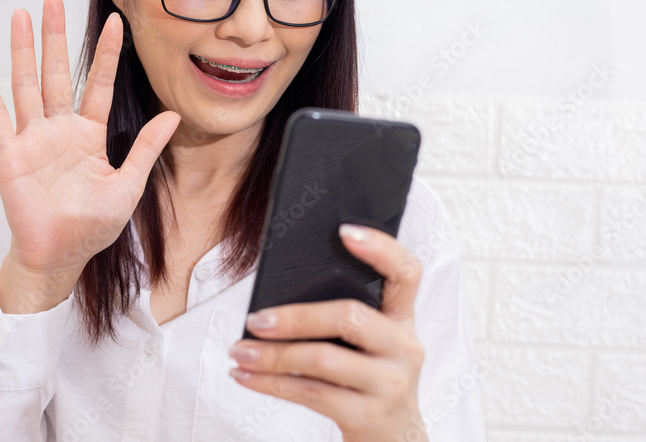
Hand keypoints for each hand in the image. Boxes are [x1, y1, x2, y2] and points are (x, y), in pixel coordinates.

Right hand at [0, 0, 179, 312]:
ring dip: (22, 50)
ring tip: (20, 14)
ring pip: (26, 85)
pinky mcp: (9, 155)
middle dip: (55, 36)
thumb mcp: (128, 184)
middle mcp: (59, 130)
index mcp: (89, 135)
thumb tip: (173, 115)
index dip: (106, 53)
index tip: (116, 21)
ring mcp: (32, 139)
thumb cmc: (93, 224)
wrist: (60, 254)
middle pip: (56, 72)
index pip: (98, 83)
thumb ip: (145, 147)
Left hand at [229, 224, 427, 441]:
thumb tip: (278, 295)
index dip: (381, 248)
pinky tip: (245, 377)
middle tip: (255, 319)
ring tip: (239, 352)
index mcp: (403, 319)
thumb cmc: (368, 380)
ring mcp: (391, 384)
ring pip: (324, 359)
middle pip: (349, 316)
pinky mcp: (369, 416)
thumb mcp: (370, 346)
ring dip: (272, 355)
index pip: (407, 272)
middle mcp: (405, 347)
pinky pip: (311, 394)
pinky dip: (270, 384)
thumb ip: (344, 316)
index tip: (344, 230)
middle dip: (295, 316)